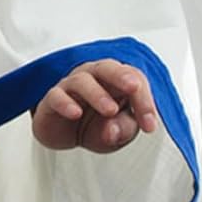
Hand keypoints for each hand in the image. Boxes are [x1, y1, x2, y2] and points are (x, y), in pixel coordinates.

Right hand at [31, 59, 159, 153]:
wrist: (64, 133)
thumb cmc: (95, 125)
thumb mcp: (117, 133)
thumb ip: (122, 129)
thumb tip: (112, 130)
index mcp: (116, 82)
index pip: (134, 80)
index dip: (145, 101)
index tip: (149, 125)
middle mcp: (94, 78)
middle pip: (107, 67)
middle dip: (121, 76)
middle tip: (133, 87)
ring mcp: (72, 86)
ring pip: (82, 80)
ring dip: (97, 94)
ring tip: (110, 110)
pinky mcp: (52, 99)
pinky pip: (57, 95)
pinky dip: (66, 103)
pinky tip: (75, 112)